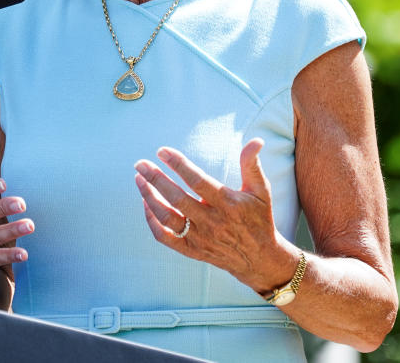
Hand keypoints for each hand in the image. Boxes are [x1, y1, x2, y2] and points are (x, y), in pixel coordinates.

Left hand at [134, 139, 296, 293]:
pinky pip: (165, 237)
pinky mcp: (192, 250)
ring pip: (167, 218)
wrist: (259, 259)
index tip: (162, 151)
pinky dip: (152, 221)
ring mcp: (200, 238)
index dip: (178, 165)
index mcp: (228, 204)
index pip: (197, 181)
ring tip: (139, 180)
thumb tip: (256, 140)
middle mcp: (212, 222)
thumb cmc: (259, 218)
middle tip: (140, 163)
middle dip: (155, 179)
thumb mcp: (261, 190)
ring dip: (149, 198)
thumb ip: (252, 164)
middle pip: (177, 199)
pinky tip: (146, 204)